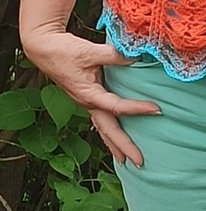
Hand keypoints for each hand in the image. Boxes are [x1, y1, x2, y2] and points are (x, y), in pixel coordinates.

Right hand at [21, 29, 160, 167]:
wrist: (43, 48)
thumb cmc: (63, 51)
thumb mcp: (90, 51)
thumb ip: (114, 55)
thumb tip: (136, 57)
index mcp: (88, 95)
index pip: (117, 107)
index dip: (137, 109)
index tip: (156, 110)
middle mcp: (87, 103)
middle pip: (108, 130)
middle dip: (124, 147)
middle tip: (140, 162)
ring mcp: (86, 102)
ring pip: (102, 128)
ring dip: (115, 144)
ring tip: (126, 159)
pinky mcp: (86, 97)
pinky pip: (100, 118)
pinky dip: (108, 130)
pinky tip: (113, 136)